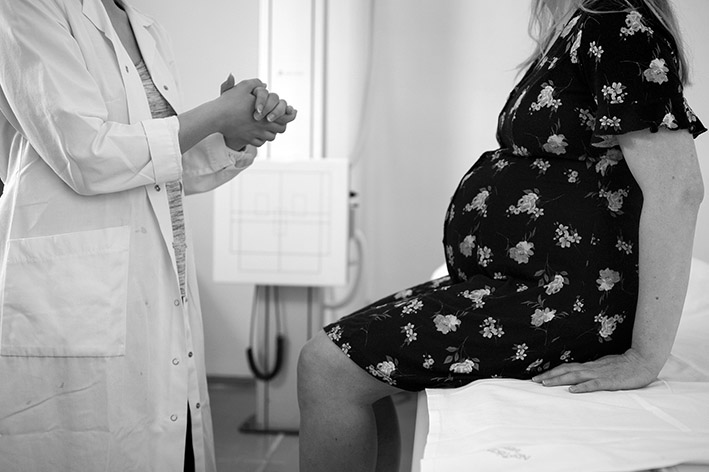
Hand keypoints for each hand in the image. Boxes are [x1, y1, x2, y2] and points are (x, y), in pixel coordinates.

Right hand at [216, 75, 288, 148]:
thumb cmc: (229, 101)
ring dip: (272, 132)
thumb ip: (256, 84)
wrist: (216, 117)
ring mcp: (255, 134)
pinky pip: (260, 142)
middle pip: (281, 128)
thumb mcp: (243, 87)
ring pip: (271, 137)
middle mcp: (262, 126)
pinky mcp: (247, 140)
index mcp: (265, 114)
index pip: (284, 117)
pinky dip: (262, 139)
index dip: (290, 114)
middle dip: (282, 124)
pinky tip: (259, 133)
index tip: (292, 111)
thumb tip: (265, 85)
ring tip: (269, 126)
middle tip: (279, 119)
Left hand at [531, 348, 659, 392]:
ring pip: (575, 376)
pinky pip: (594, 384)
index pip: (567, 368)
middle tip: (534, 380)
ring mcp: (600, 373)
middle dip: (549, 376)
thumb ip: (592, 370)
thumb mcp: (604, 366)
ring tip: (545, 384)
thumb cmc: (624, 365)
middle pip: (566, 371)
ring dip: (559, 380)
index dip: (552, 372)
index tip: (539, 377)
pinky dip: (582, 387)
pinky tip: (572, 390)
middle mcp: (591, 368)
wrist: (643, 361)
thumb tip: (578, 375)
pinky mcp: (610, 381)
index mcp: (590, 365)